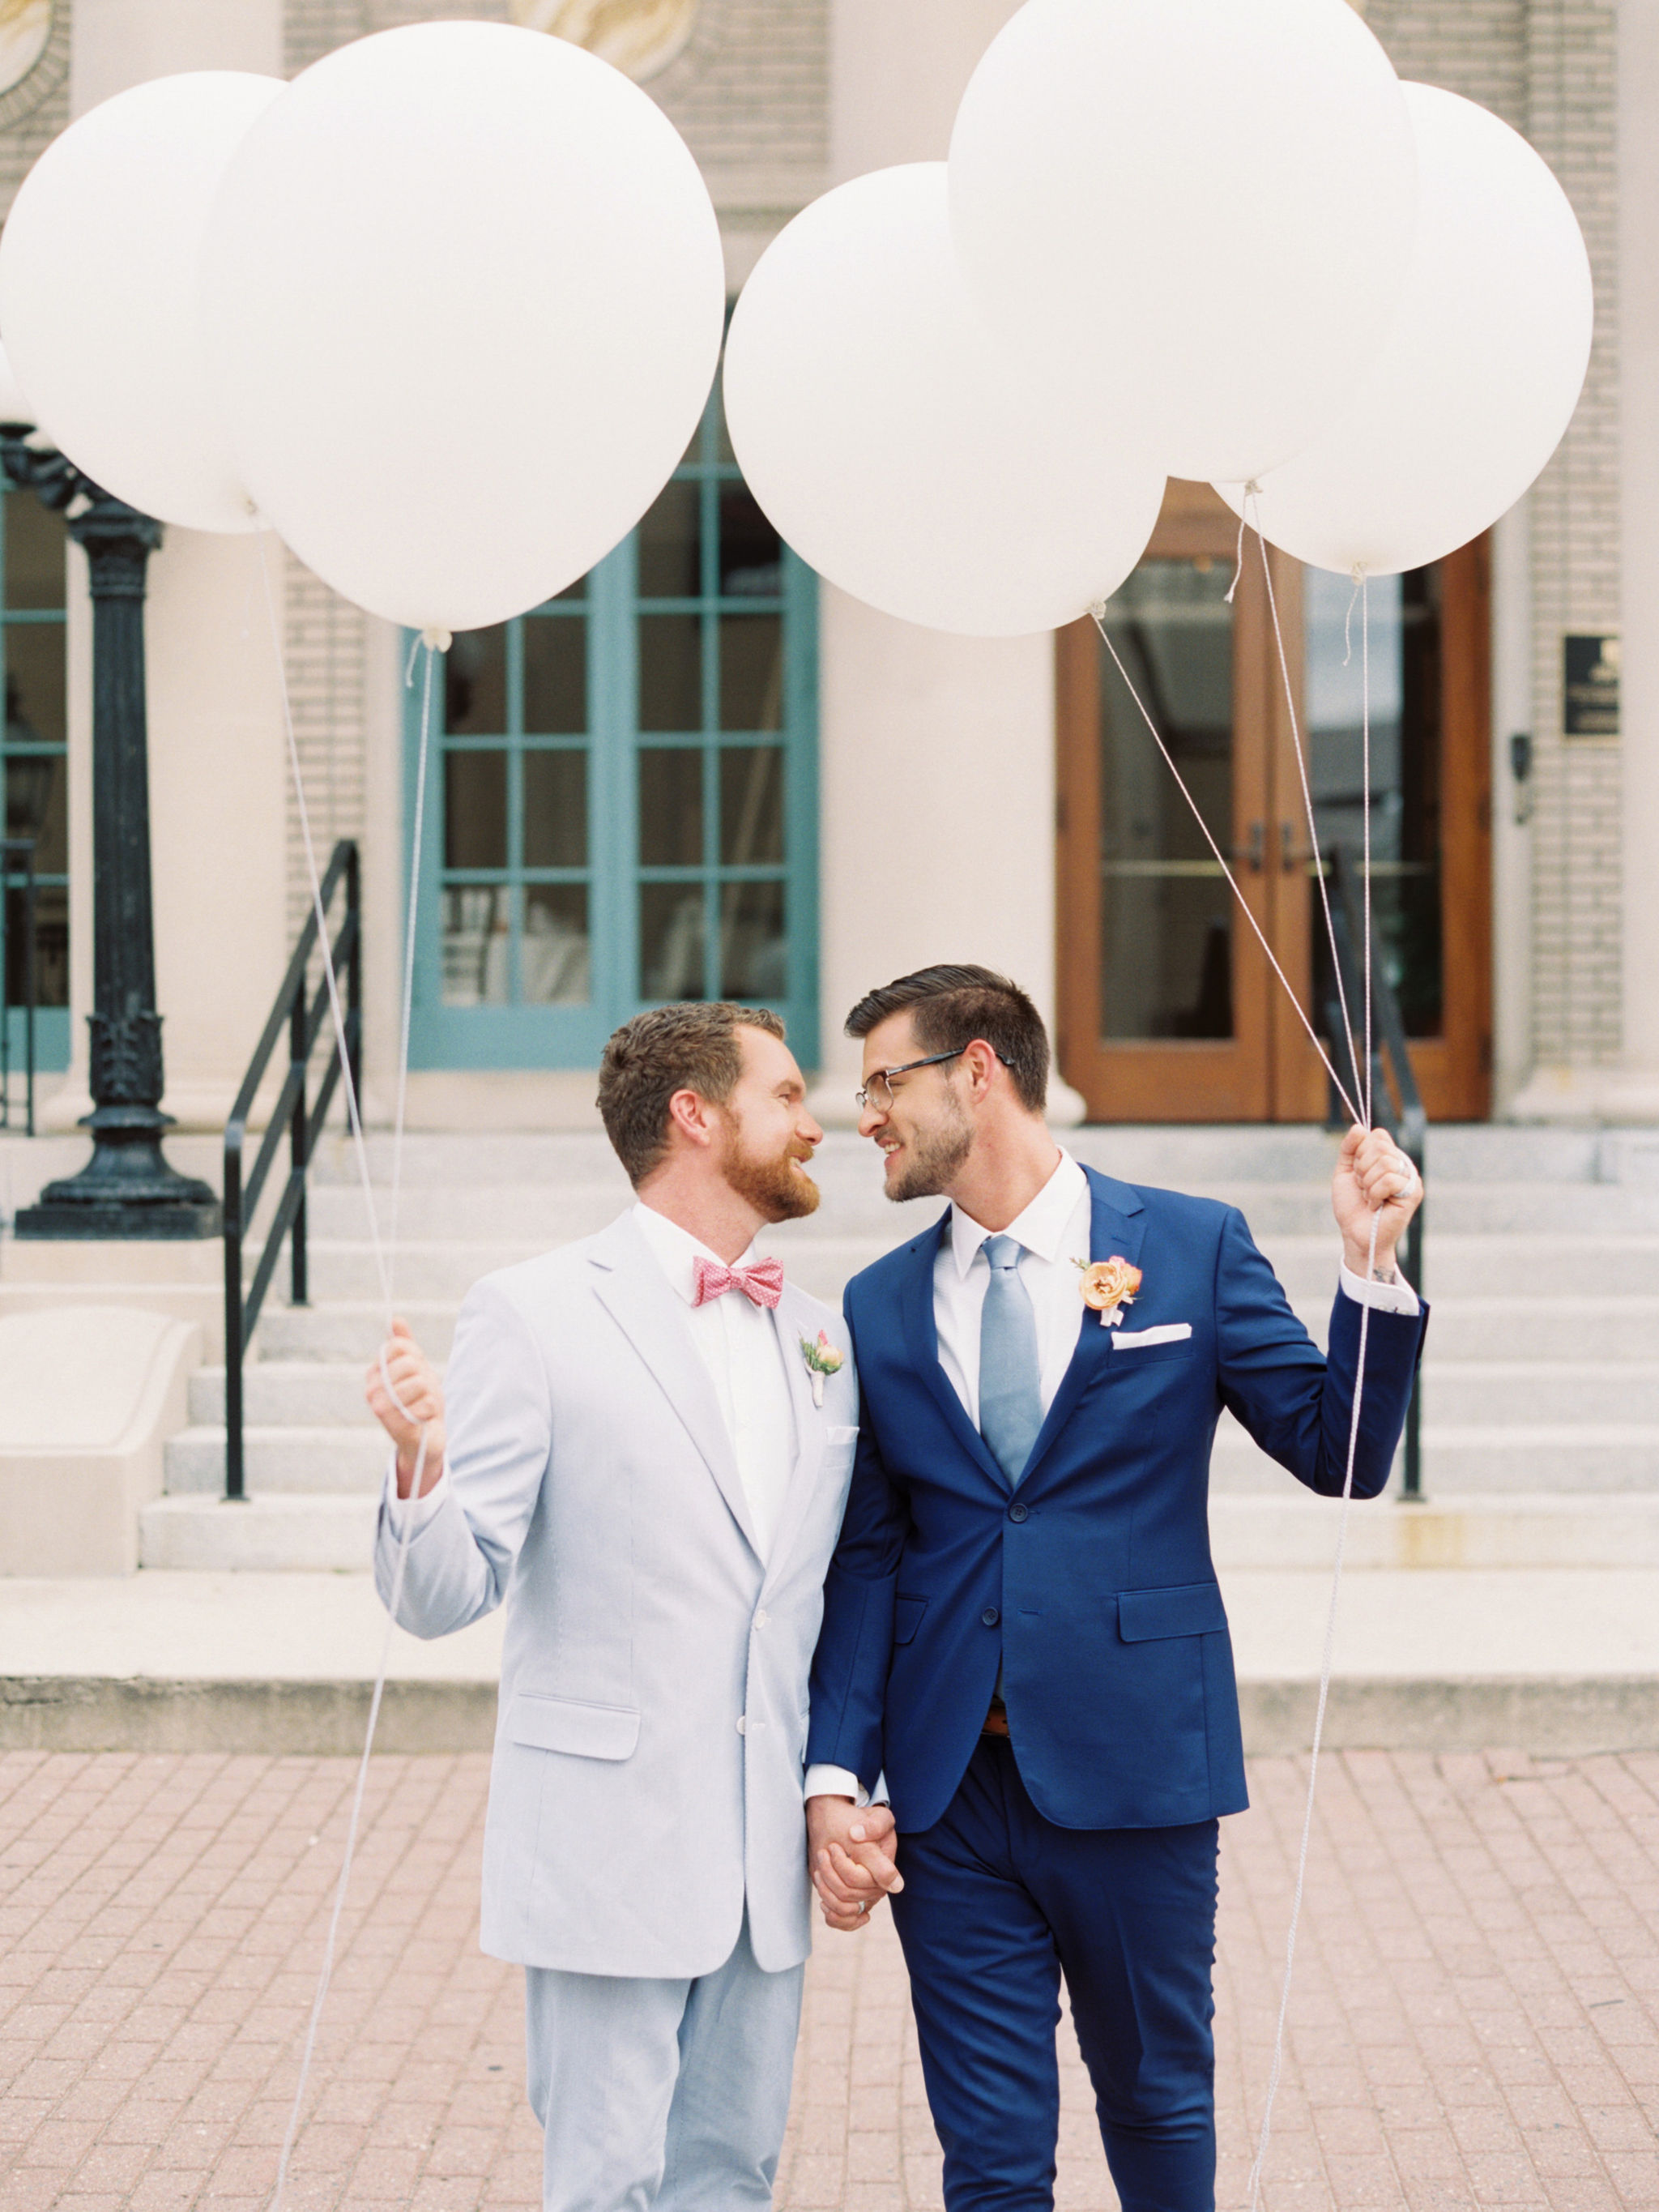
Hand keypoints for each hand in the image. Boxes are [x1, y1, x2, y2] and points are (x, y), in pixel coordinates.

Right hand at [364, 1319, 445, 1496]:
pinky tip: (423, 1419)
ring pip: (420, 1382)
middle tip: (420, 1392)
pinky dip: (431, 1410)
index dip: (416, 1356)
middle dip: (424, 1376)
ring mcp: (381, 1409)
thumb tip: (395, 1319)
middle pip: (410, 1363)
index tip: (415, 1372)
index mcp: (374, 1373)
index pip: (399, 1346)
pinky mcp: (396, 1426)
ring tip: (421, 1405)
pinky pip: (427, 1403)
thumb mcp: (415, 1367)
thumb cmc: (419, 1399)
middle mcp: (371, 1390)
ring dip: (430, 1394)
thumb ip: (405, 1344)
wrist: (425, 1436)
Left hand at [806, 1796, 901, 1931]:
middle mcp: (877, 1886)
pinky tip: (824, 1903)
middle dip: (829, 1873)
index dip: (841, 1866)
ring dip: (825, 1890)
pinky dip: (833, 1917)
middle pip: (847, 1894)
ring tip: (820, 1869)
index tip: (833, 1846)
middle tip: (824, 1852)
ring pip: (843, 1909)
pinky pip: (845, 1921)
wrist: (834, 1819)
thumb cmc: (853, 1817)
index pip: (858, 1879)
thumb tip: (887, 1866)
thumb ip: (877, 1832)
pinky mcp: (851, 1900)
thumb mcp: (872, 1819)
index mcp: (885, 1867)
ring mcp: (864, 1895)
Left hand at [1332, 1124, 1421, 1276]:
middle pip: (1380, 1147)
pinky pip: (1389, 1180)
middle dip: (1362, 1168)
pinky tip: (1375, 1205)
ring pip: (1385, 1163)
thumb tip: (1359, 1127)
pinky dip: (1374, 1194)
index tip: (1357, 1171)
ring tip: (1369, 1197)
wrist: (1355, 1234)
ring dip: (1367, 1183)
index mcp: (1389, 1157)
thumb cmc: (1352, 1206)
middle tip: (1363, 1187)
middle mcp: (1403, 1165)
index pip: (1378, 1135)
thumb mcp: (1345, 1172)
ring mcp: (1411, 1179)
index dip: (1361, 1152)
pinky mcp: (1413, 1194)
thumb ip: (1350, 1148)